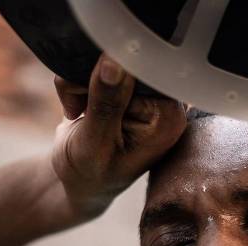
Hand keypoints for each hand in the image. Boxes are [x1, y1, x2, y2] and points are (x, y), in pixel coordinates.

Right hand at [51, 54, 186, 217]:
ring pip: (106, 60)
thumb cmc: (90, 173)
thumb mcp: (95, 142)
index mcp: (169, 118)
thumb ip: (106, 103)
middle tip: (81, 110)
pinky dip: (78, 81)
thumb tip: (114, 62)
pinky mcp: (127, 88)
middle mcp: (165, 103)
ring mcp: (147, 95)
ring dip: (79, 81)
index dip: (110, 78)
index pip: (140, 70)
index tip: (92, 103)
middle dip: (90, 79)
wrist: (78, 182)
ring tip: (79, 111)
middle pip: (124, 62)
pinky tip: (79, 106)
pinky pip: (98, 65)